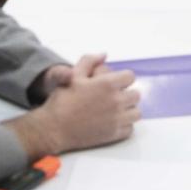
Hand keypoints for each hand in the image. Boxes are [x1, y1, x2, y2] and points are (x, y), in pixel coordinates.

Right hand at [12, 54, 137, 154]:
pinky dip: (124, 125)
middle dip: (127, 93)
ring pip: (136, 112)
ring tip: (115, 109)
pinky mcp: (114, 134)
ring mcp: (117, 120)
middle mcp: (116, 101)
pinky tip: (113, 122)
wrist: (54, 128)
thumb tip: (103, 55)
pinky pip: (130, 129)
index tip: (114, 82)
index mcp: (108, 84)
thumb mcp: (73, 75)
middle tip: (113, 96)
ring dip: (128, 109)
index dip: (122, 78)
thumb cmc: (63, 100)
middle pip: (136, 95)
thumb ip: (89, 61)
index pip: (130, 77)